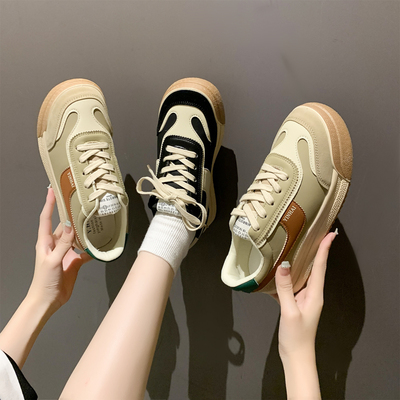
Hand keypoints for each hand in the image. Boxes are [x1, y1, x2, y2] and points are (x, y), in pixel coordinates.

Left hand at [27, 188, 90, 310]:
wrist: (48, 300)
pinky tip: (99, 245)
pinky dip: (91, 248)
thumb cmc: (44, 280)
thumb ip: (63, 243)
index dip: (49, 204)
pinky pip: (84, 251)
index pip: (46, 218)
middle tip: (79, 201)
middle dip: (69, 213)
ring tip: (94, 219)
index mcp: (45, 242)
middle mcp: (55, 244)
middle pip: (63, 225)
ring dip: (83, 230)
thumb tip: (70, 224)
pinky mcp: (74, 261)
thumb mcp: (53, 260)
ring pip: (76, 236)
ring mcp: (65, 252)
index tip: (52, 190)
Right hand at [274, 231, 336, 361]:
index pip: (320, 266)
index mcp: (315, 293)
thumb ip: (286, 288)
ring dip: (300, 261)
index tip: (330, 234)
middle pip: (314, 267)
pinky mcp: (294, 302)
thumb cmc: (296, 335)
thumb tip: (283, 265)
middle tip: (314, 233)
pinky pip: (290, 284)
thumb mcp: (290, 311)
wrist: (296, 356)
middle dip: (316, 250)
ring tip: (296, 246)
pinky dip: (285, 276)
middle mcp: (311, 293)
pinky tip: (276, 270)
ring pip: (301, 275)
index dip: (325, 249)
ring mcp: (303, 298)